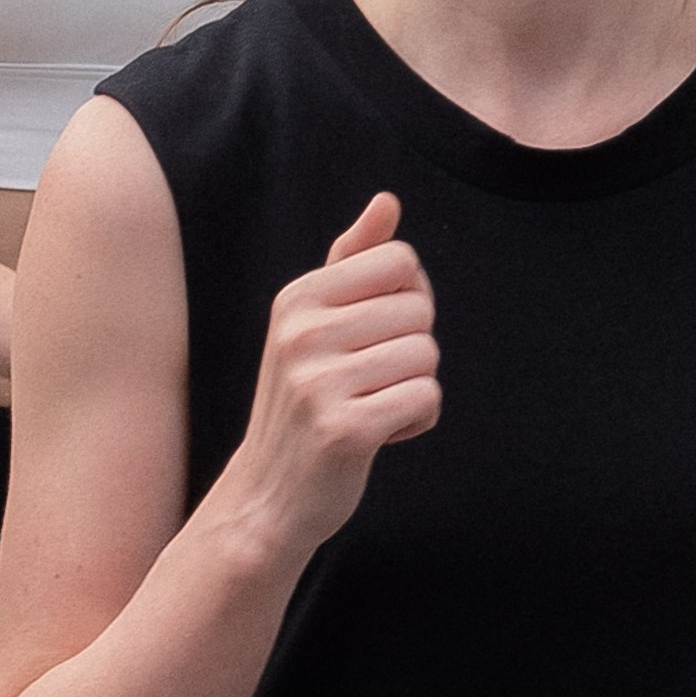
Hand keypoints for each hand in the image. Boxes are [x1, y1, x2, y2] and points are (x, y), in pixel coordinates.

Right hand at [223, 193, 438, 563]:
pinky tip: (379, 435)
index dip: (407, 298)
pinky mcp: (344, 429)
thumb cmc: (305, 402)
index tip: (374, 334)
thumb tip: (387, 201)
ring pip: (427, 355)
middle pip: (420, 308)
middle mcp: (301, 333)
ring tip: (370, 407)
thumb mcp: (314, 324)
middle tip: (368, 381)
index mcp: (297, 299)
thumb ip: (353, 261)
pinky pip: (426, 398)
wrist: (268, 495)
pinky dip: (416, 420)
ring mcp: (319, 382)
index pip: (399, 260)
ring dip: (414, 387)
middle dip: (412, 348)